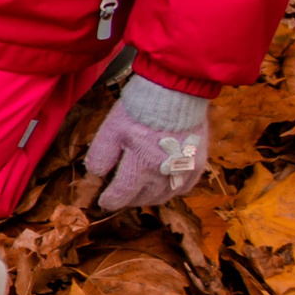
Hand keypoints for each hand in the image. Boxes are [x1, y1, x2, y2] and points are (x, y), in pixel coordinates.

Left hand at [86, 98, 206, 210]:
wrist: (175, 92)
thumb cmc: (140, 108)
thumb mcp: (112, 129)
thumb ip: (101, 154)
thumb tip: (96, 174)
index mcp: (141, 164)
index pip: (123, 193)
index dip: (111, 200)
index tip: (104, 202)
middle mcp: (164, 172)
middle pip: (144, 197)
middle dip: (129, 199)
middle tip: (120, 196)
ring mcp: (184, 168)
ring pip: (165, 195)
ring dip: (150, 197)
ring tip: (139, 193)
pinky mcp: (198, 160)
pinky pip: (185, 186)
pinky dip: (173, 190)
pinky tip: (164, 185)